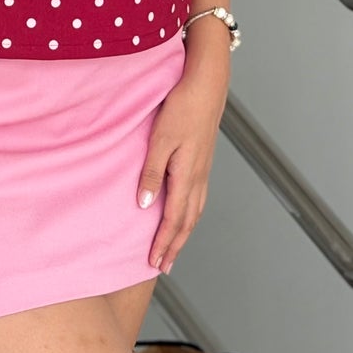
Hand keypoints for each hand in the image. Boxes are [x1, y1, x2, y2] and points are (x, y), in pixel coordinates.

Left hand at [138, 58, 227, 274]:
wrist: (207, 85)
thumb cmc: (181, 107)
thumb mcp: (160, 139)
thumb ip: (151, 173)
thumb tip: (145, 205)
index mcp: (186, 175)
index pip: (173, 220)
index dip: (163, 243)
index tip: (155, 263)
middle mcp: (198, 177)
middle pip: (187, 222)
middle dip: (175, 246)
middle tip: (164, 267)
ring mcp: (203, 169)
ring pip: (195, 211)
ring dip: (183, 233)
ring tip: (174, 248)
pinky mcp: (203, 160)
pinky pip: (198, 197)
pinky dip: (191, 214)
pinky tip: (186, 213)